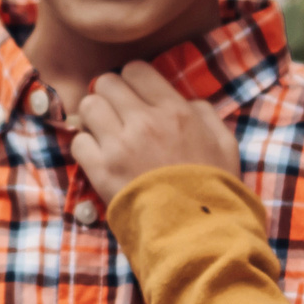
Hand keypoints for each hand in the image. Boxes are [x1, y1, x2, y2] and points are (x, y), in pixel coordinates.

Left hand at [68, 63, 236, 202]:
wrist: (196, 233)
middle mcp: (144, 121)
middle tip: (116, 114)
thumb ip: (205, 114)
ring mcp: (119, 145)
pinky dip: (85, 147)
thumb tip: (186, 102)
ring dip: (94, 118)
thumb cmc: (214, 190)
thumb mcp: (225, 144)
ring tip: (104, 134)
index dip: (132, 81)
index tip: (134, 96)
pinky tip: (99, 157)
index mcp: (174, 111)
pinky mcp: (101, 171)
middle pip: (106, 83)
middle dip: (110, 95)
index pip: (136, 70)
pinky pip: (78, 142)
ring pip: (88, 107)